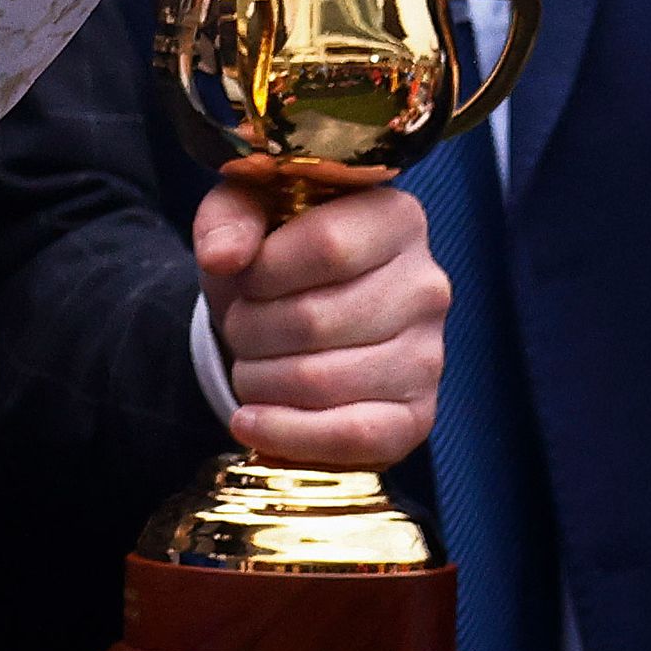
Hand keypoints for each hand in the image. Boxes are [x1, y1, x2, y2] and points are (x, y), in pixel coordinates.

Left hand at [195, 182, 445, 467]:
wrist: (300, 317)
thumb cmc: (275, 257)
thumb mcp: (246, 214)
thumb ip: (229, 218)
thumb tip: (222, 256)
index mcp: (396, 219)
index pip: (327, 245)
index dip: (264, 270)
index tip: (245, 278)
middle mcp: (426, 287)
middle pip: (315, 320)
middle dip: (250, 330)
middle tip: (241, 328)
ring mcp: (428, 356)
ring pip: (321, 381)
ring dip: (259, 379)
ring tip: (252, 364)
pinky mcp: (416, 416)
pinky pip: (351, 436)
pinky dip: (287, 433)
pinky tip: (249, 421)